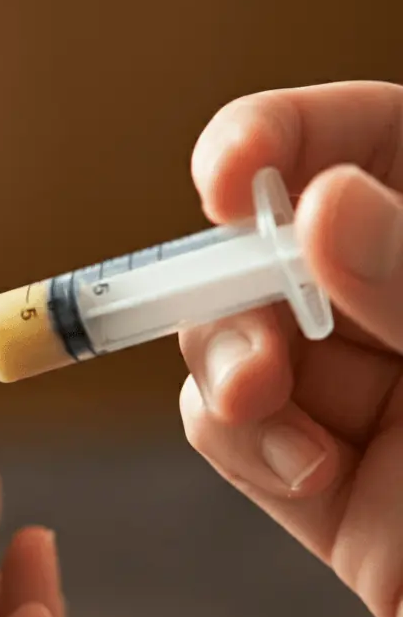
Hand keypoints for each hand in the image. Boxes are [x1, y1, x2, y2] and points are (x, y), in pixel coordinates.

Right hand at [179, 80, 402, 616]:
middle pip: (268, 248)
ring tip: (258, 400)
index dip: (280, 138)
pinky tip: (312, 473)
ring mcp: (360, 394)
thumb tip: (321, 204)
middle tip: (248, 317)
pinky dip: (245, 442)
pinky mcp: (322, 479)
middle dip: (235, 281)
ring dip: (229, 364)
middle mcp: (398, 307)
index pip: (362, 140)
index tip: (229, 175)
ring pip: (230, 338)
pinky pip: (230, 431)